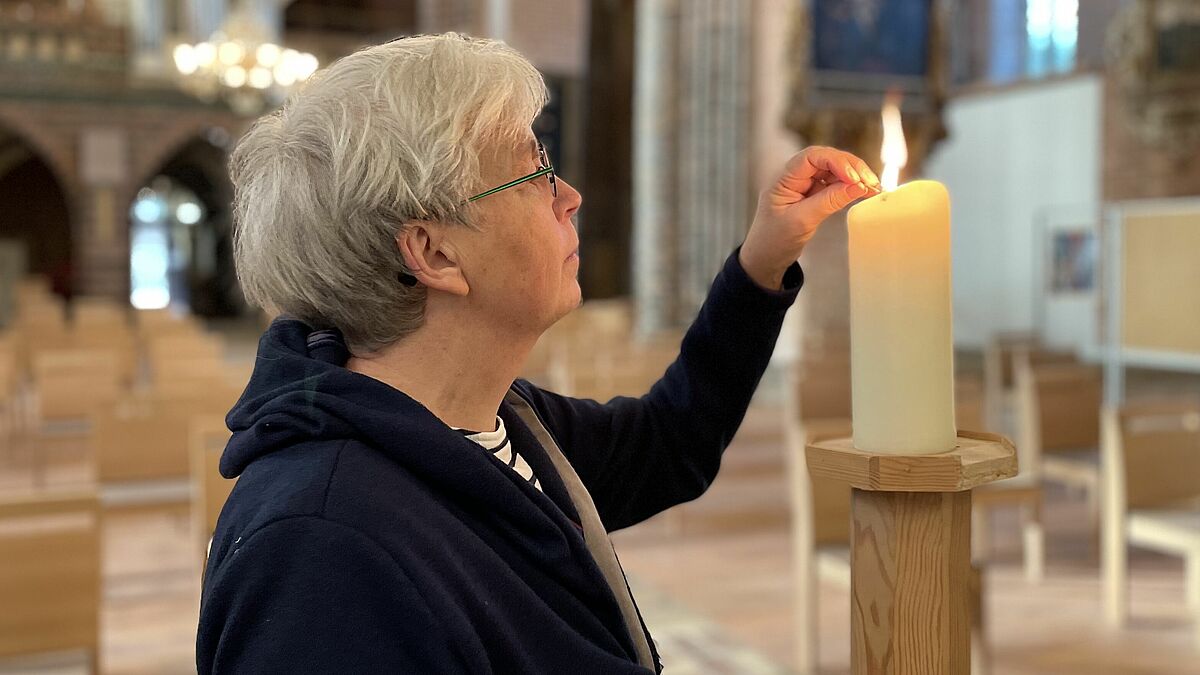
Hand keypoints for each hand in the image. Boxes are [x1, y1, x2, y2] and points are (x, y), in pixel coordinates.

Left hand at [740, 146, 880, 288]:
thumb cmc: (774, 240)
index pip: (811, 157)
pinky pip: (835, 183)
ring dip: (855, 176)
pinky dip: (851, 186)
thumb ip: (829, 201)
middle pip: (827, 159)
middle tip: (871, 182)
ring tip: (874, 188)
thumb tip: (858, 185)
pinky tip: (865, 191)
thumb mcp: (802, 221)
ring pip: (834, 170)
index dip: (836, 162)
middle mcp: (794, 176)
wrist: (766, 258)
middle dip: (851, 167)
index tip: (854, 178)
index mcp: (783, 178)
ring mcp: (805, 183)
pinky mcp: (814, 193)